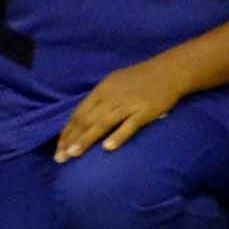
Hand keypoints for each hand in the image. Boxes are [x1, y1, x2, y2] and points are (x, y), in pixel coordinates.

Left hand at [56, 58, 186, 160]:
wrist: (170, 70)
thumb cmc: (141, 79)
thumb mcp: (115, 84)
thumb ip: (101, 100)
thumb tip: (85, 118)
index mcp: (102, 90)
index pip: (79, 113)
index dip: (67, 131)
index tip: (58, 147)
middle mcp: (111, 97)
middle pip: (86, 120)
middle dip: (71, 139)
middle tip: (59, 158)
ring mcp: (128, 104)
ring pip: (103, 123)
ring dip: (86, 139)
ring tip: (73, 154)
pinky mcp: (145, 111)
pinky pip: (129, 125)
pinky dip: (118, 136)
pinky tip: (108, 148)